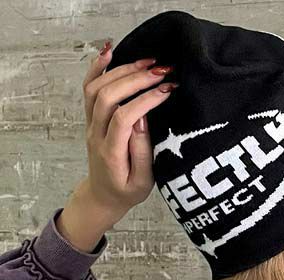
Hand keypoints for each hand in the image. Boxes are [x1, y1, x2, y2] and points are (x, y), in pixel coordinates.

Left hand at [81, 41, 177, 218]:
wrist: (103, 196)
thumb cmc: (126, 191)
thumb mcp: (143, 182)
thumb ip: (142, 152)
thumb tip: (143, 119)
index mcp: (110, 153)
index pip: (124, 118)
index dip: (145, 100)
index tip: (168, 90)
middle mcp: (95, 135)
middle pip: (108, 96)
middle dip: (136, 79)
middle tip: (162, 71)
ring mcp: (90, 124)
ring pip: (96, 88)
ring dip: (121, 70)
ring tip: (147, 62)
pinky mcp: (91, 118)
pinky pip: (88, 88)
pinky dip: (97, 67)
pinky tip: (111, 52)